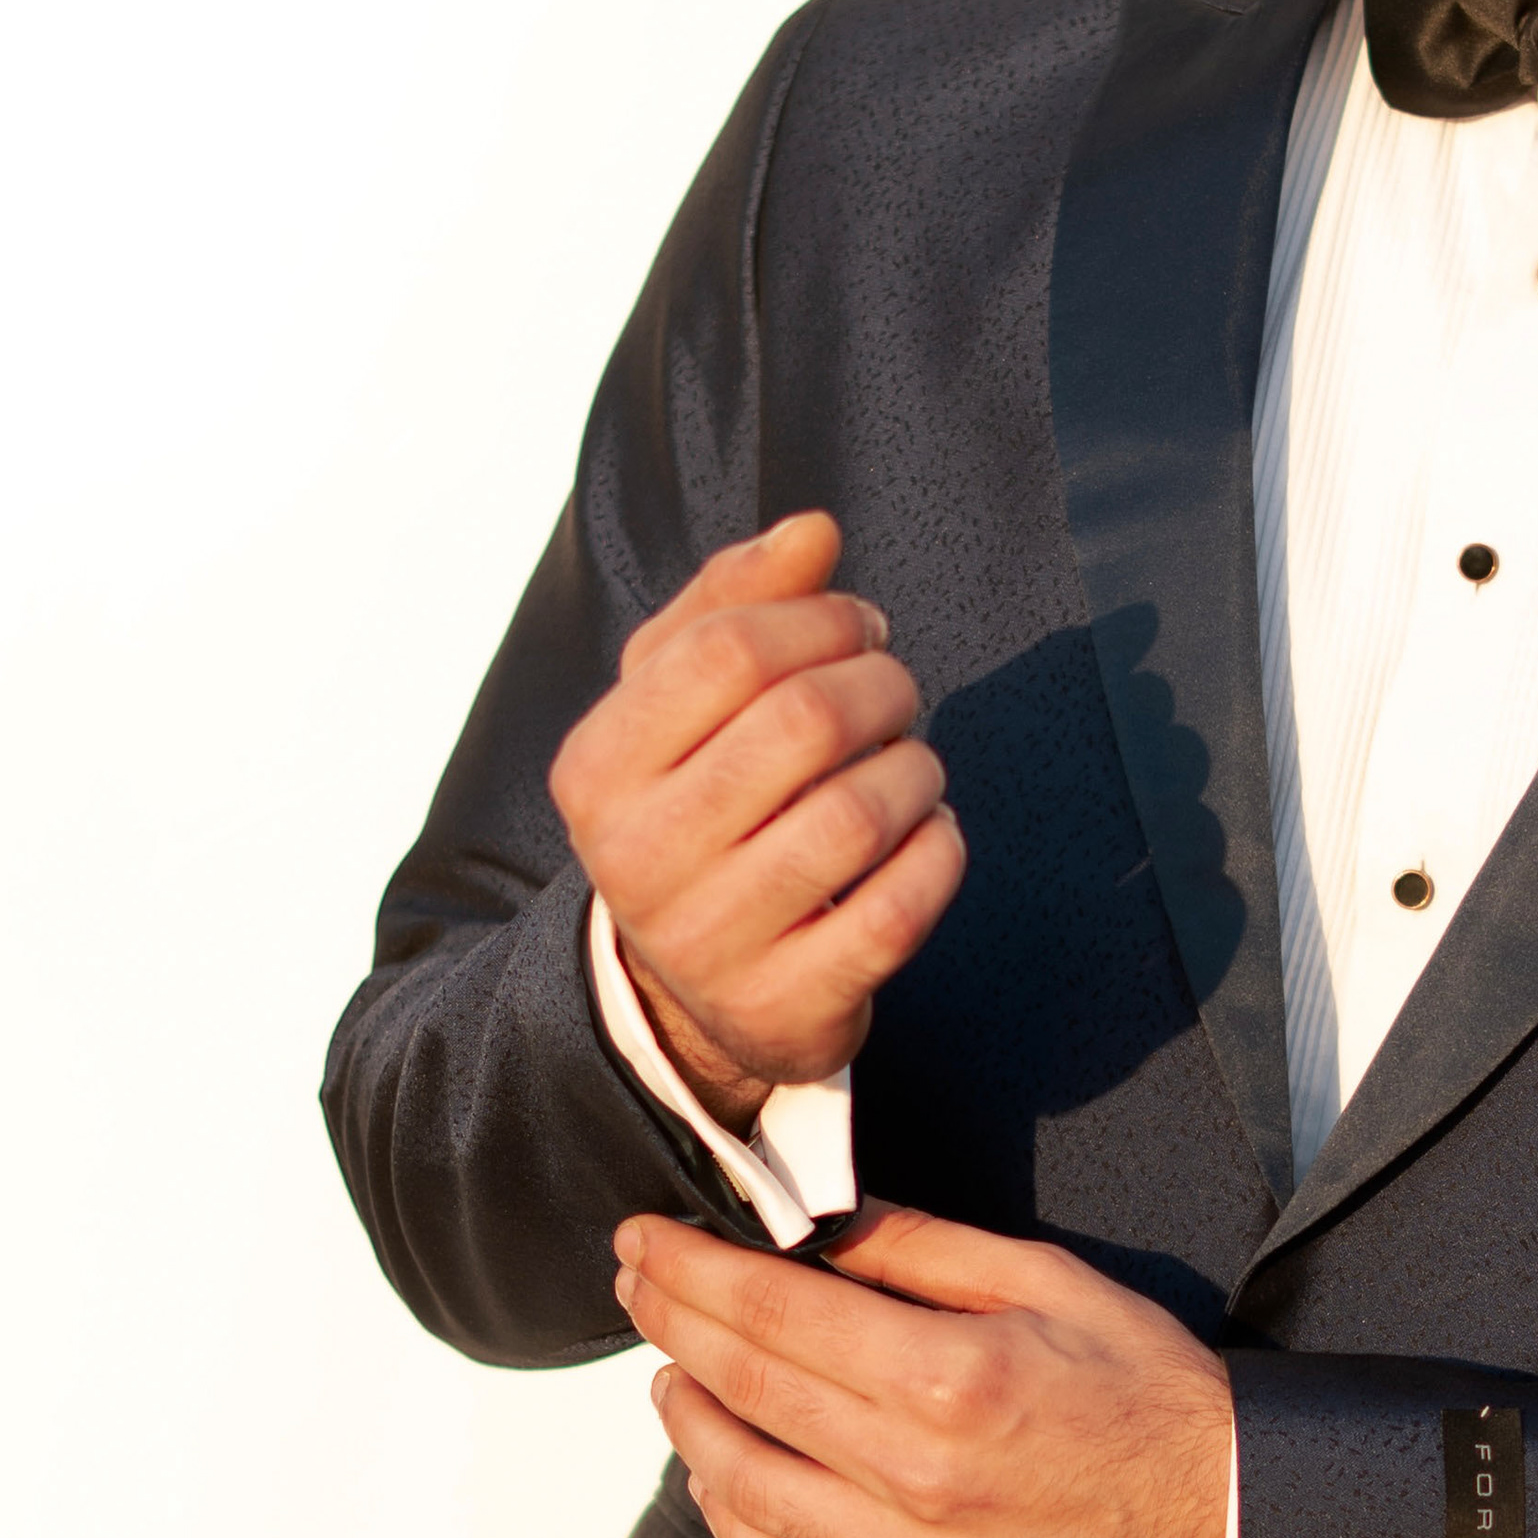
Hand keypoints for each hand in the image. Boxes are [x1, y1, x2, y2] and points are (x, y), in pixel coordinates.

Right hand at [550, 514, 963, 1129]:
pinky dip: (939, 852)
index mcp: (599, 767)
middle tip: (899, 689)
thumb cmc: (696, 812)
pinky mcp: (784, 1006)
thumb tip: (813, 531)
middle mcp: (639, 858)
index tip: (862, 626)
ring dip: (917, 769)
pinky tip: (930, 834)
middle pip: (802, 722)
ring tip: (913, 765)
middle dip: (883, 684)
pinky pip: (898, 908)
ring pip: (860, 816)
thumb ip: (734, 602)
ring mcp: (710, 941)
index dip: (823, 620)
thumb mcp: (679, 703)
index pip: (728, 649)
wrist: (686, 994)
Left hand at [617, 1205, 1234, 1537]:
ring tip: (674, 1376)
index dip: (689, 1270)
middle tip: (638, 1286)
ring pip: (742, 1490)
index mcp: (950, 1377)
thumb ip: (921, 1250)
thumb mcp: (1050, 1281)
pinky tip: (720, 1474)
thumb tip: (816, 1228)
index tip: (643, 1241)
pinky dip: (733, 1517)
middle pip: (740, 1389)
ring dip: (687, 1424)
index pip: (770, 1313)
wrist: (1233, 1532)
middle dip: (670, 1324)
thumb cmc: (1153, 1399)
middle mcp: (916, 1479)